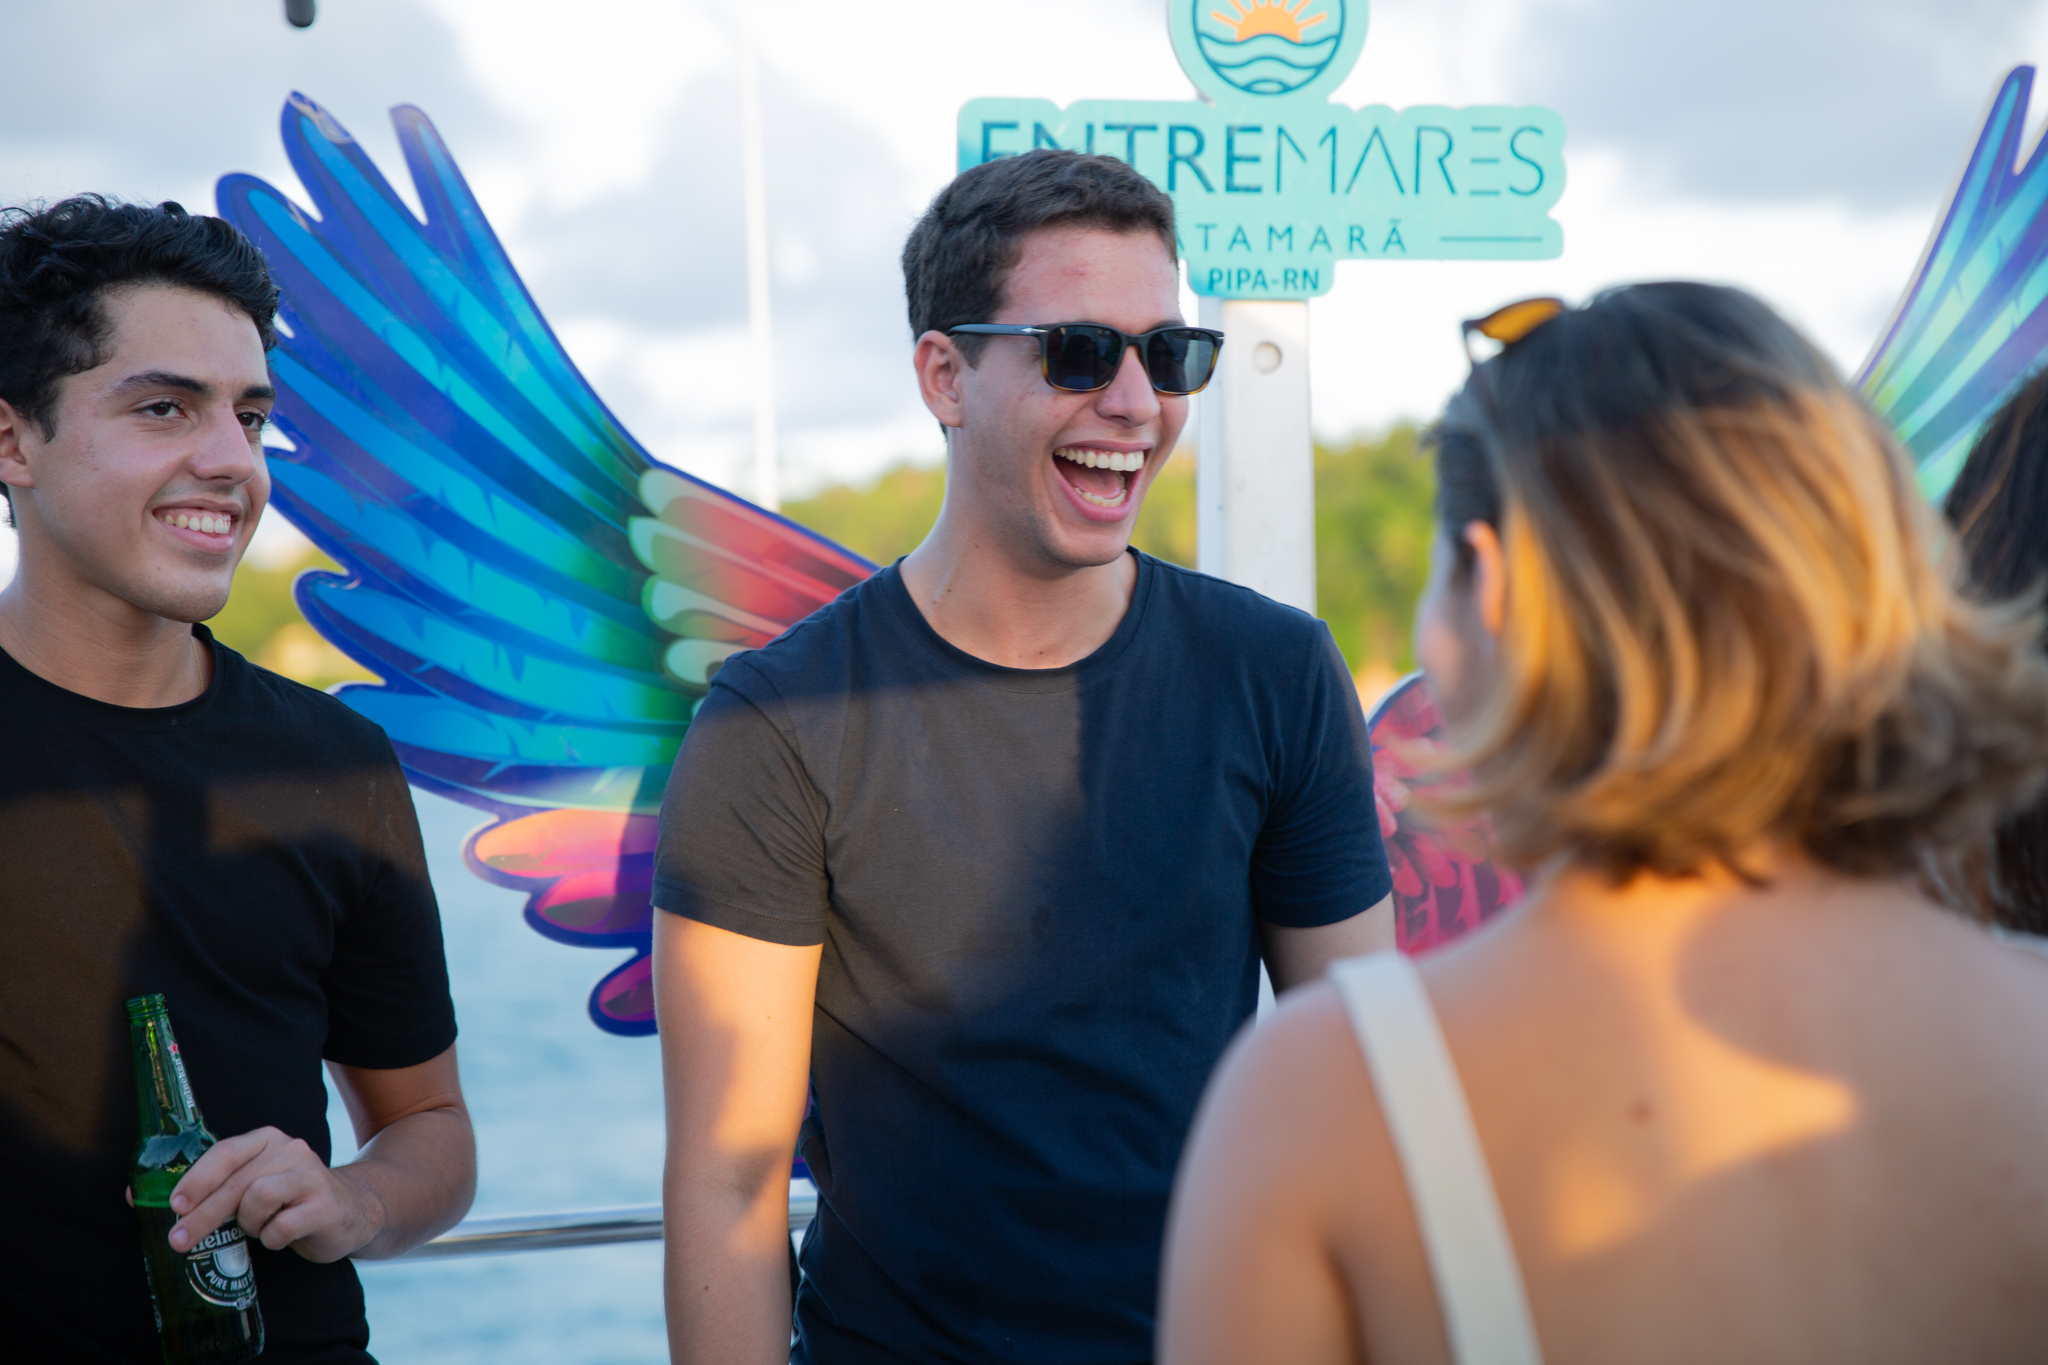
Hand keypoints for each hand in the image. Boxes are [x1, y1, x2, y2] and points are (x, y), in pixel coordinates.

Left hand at [166, 1127, 385, 1263]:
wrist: (350, 1211)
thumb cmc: (287, 1201)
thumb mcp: (251, 1186)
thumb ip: (210, 1188)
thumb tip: (138, 1197)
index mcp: (267, 1140)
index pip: (226, 1151)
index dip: (197, 1178)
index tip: (174, 1204)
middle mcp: (290, 1150)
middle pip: (236, 1183)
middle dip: (203, 1215)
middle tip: (179, 1241)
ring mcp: (311, 1175)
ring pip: (258, 1200)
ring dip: (249, 1225)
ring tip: (258, 1229)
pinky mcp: (325, 1204)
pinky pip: (283, 1226)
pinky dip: (273, 1239)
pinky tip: (280, 1236)